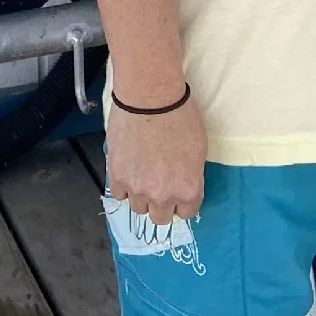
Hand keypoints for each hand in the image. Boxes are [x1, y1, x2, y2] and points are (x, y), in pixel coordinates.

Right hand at [106, 95, 207, 223]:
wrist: (149, 98)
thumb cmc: (181, 116)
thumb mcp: (199, 149)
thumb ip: (190, 175)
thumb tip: (182, 182)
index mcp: (188, 189)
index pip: (186, 213)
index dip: (182, 201)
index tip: (178, 190)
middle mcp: (162, 196)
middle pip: (160, 217)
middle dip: (161, 203)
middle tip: (159, 183)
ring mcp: (137, 189)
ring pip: (138, 208)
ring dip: (141, 195)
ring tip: (142, 173)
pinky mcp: (116, 177)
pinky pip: (119, 194)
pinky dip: (123, 185)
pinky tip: (128, 169)